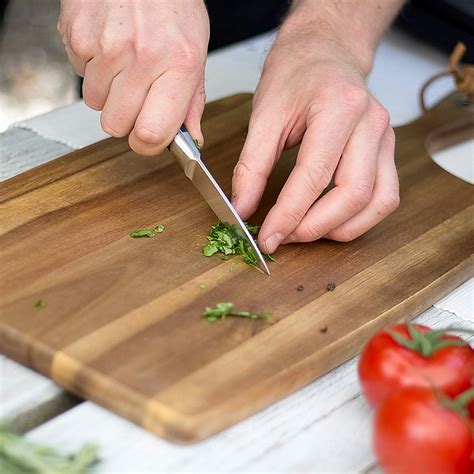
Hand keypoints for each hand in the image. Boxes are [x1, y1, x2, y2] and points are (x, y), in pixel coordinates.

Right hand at [58, 0, 208, 154]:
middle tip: (136, 100)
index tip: (148, 138)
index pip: (151, 134)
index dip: (147, 145)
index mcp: (179, 65)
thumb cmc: (173, 5)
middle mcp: (142, 57)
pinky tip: (109, 48)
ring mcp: (107, 46)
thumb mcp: (196, 53)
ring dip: (109, 94)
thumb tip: (190, 139)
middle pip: (116, 126)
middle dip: (125, 121)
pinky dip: (94, 70)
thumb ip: (192, 101)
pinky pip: (81, 76)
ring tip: (124, 66)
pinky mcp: (78, 36)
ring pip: (96, 104)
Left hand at [232, 22, 398, 253]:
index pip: (314, 176)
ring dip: (340, 229)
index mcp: (339, 107)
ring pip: (377, 203)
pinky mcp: (388, 152)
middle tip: (283, 237)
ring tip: (305, 232)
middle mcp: (371, 123)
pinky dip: (359, 219)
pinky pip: (385, 198)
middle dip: (314, 227)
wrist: (325, 53)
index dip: (288, 215)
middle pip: (353, 194)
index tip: (267, 238)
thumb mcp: (264, 115)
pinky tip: (331, 221)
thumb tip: (243, 209)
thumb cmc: (295, 75)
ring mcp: (386, 138)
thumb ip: (251, 166)